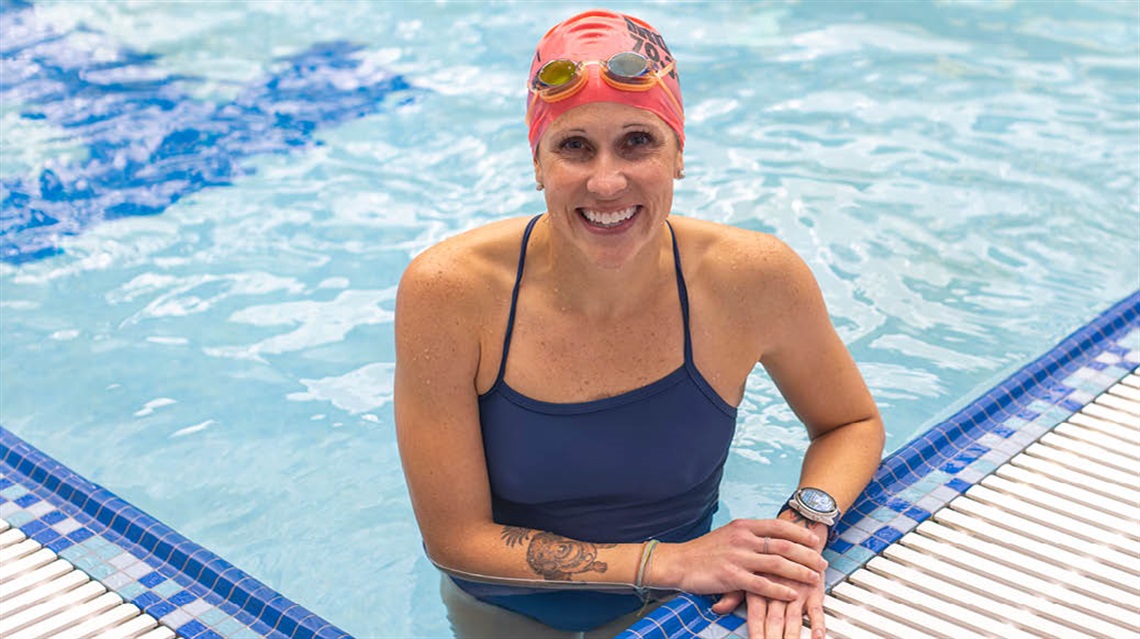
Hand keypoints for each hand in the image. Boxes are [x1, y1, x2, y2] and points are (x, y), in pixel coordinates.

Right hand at [652, 519, 825, 601]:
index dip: (801, 533)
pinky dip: (780, 589)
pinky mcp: (732, 577)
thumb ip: (749, 535)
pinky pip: (762, 584)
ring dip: (800, 572)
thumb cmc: (704, 551)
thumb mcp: (728, 534)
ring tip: (815, 579)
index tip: (816, 540)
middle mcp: (743, 539)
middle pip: (784, 545)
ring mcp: (738, 557)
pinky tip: (792, 594)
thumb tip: (771, 536)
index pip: (779, 526)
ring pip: (778, 564)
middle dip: (807, 555)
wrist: (679, 562)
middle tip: (822, 562)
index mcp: (743, 526)